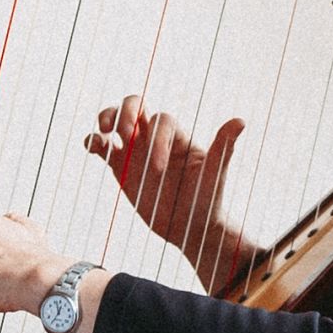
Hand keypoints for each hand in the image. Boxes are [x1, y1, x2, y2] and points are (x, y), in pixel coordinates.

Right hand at [82, 97, 254, 293]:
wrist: (190, 228)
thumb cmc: (207, 200)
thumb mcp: (215, 174)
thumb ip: (223, 146)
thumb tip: (241, 120)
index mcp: (177, 136)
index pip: (162, 121)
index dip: (157, 140)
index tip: (159, 170)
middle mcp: (155, 137)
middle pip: (136, 104)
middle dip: (126, 113)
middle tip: (124, 134)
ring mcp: (136, 150)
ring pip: (116, 120)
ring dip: (107, 117)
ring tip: (105, 134)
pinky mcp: (120, 166)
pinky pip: (102, 146)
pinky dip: (93, 141)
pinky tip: (91, 148)